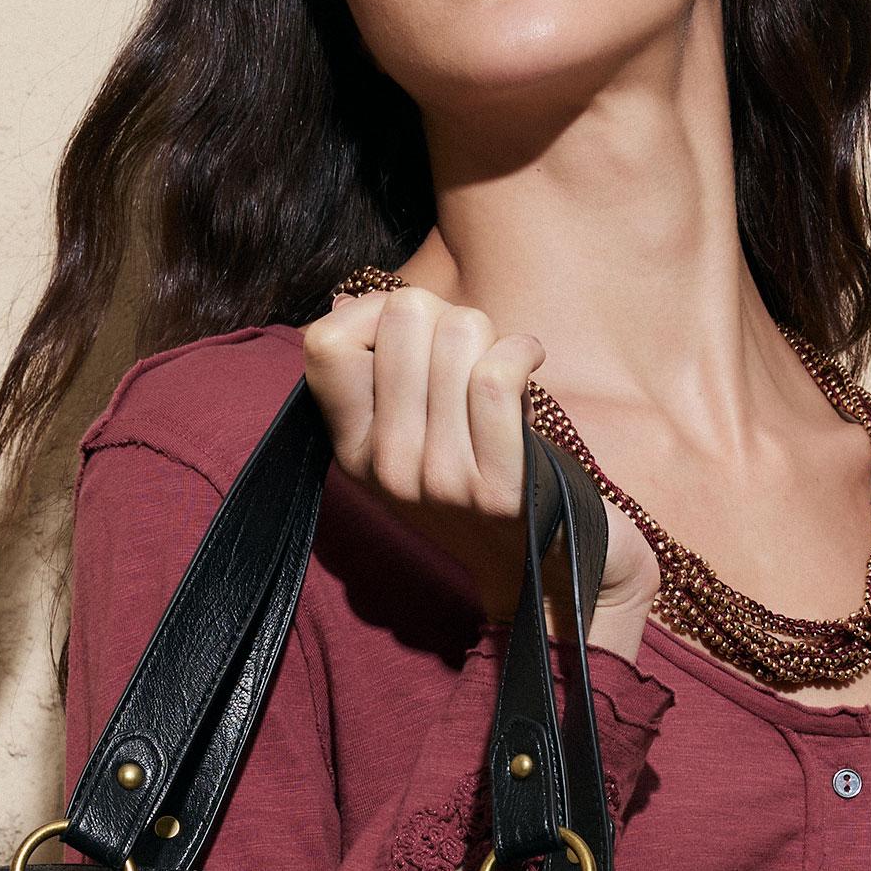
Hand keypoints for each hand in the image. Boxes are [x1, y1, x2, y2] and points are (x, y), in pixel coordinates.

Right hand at [301, 283, 659, 659]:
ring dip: (491, 336)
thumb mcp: (415, 432)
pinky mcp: (498, 490)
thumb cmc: (485, 479)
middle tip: (469, 352)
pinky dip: (521, 351)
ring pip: (458, 337)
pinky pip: (496, 378)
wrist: (546, 569)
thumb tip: (352, 301)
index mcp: (353, 452)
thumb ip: (383, 372)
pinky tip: (531, 361)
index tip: (413, 333)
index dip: (373, 311)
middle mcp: (386, 469)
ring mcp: (440, 481)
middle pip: (403, 318)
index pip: (324, 344)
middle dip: (446, 314)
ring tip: (501, 368)